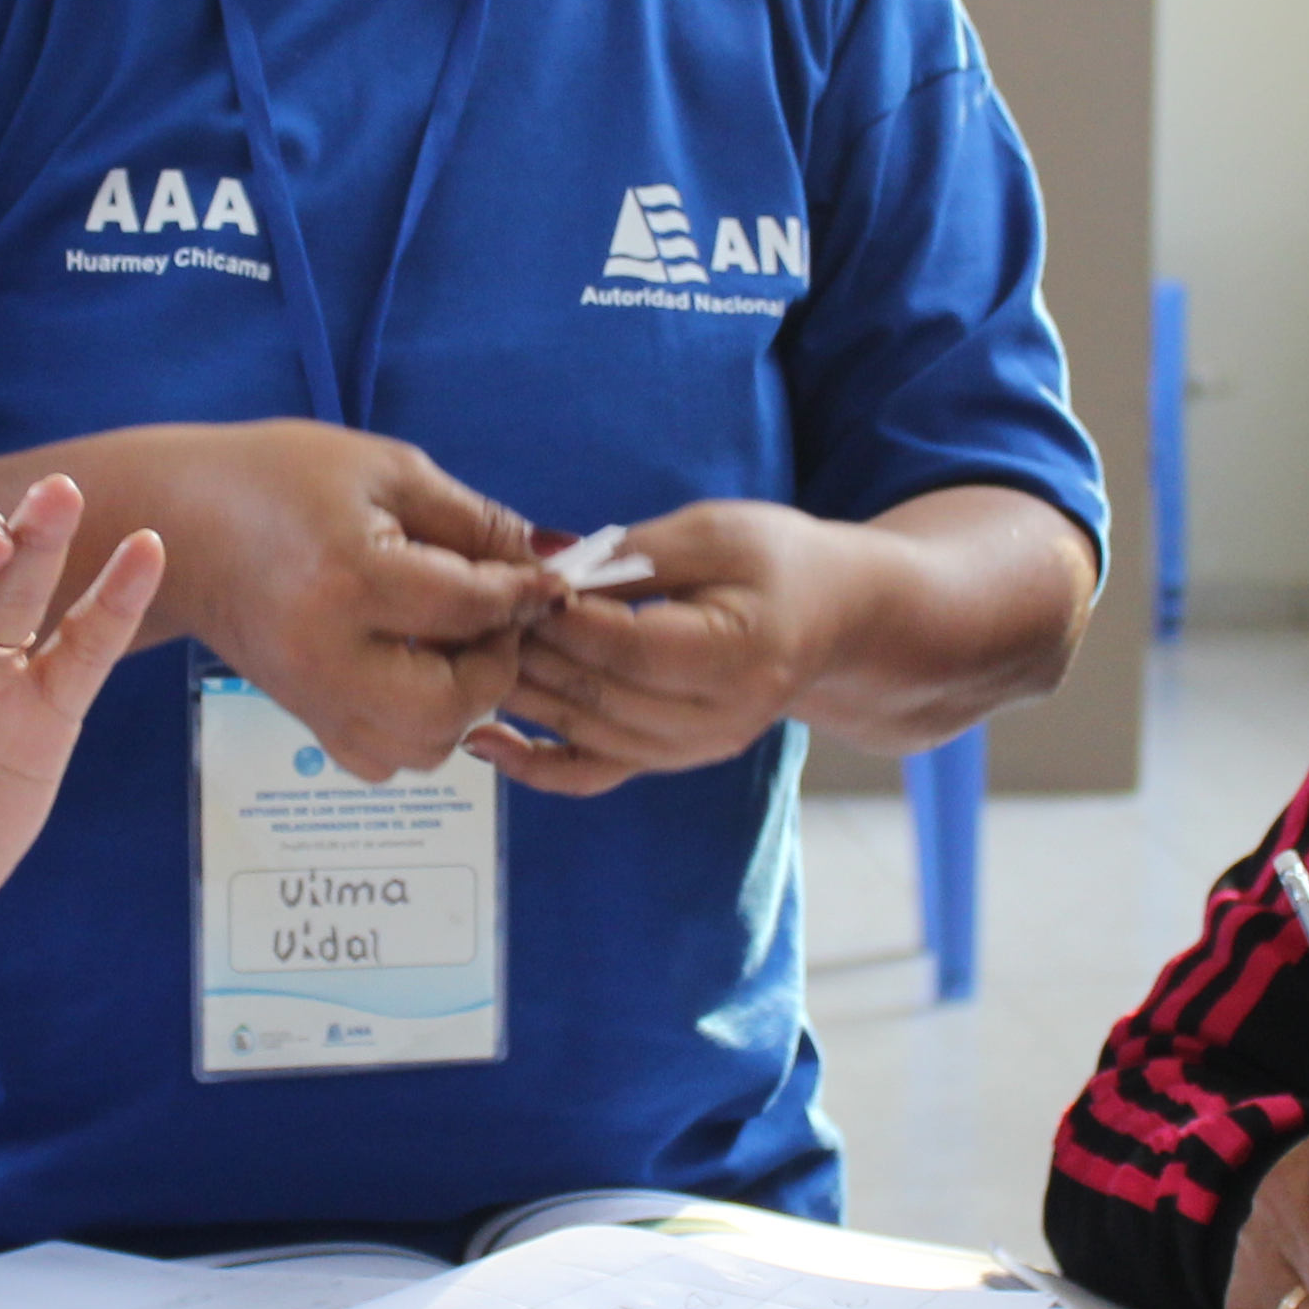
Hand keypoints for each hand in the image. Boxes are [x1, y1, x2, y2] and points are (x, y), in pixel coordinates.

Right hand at [145, 419, 551, 779]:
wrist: (179, 524)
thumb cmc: (279, 479)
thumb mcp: (386, 473)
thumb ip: (476, 522)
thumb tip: (557, 561)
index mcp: (348, 578)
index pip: (471, 609)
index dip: (527, 595)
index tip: (550, 582)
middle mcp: (326, 655)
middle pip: (453, 705)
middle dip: (496, 667)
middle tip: (495, 621)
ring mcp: (310, 698)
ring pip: (423, 748)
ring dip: (461, 705)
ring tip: (452, 647)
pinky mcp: (302, 718)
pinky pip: (383, 760)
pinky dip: (416, 729)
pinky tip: (413, 673)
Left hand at [470, 500, 864, 795]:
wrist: (836, 618)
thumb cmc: (778, 562)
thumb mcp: (715, 533)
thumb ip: (632, 554)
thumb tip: (547, 563)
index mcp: (738, 655)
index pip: (628, 645)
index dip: (563, 617)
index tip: (516, 580)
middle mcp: (718, 720)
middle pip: (600, 693)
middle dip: (531, 652)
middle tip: (477, 613)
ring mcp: (693, 750)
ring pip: (587, 733)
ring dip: (522, 696)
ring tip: (472, 654)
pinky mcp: (670, 759)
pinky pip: (594, 775)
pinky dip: (536, 767)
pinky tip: (483, 742)